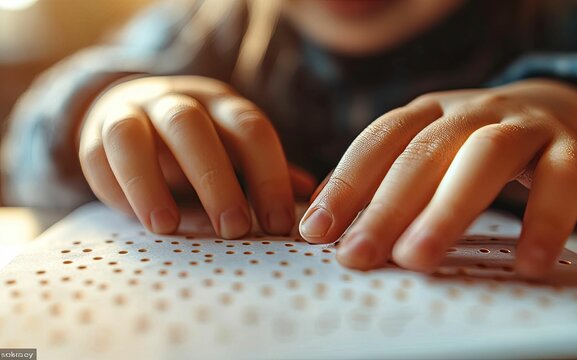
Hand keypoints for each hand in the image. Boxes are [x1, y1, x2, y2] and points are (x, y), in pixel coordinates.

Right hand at [79, 76, 314, 237]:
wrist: (136, 111)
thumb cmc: (199, 144)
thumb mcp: (234, 150)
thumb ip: (265, 172)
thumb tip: (309, 196)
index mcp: (222, 105)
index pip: (251, 131)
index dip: (268, 176)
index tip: (277, 224)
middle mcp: (178, 101)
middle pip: (193, 129)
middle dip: (215, 180)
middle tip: (234, 230)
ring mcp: (133, 113)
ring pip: (133, 136)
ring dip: (150, 183)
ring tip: (169, 228)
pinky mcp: (96, 132)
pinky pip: (98, 156)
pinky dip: (117, 188)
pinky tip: (139, 221)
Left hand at [299, 79, 576, 277]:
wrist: (556, 107)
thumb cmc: (476, 144)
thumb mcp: (430, 149)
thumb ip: (385, 179)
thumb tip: (323, 223)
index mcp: (429, 110)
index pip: (379, 140)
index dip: (346, 183)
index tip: (315, 231)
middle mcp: (471, 109)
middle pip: (423, 152)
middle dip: (385, 207)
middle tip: (357, 256)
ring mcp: (522, 124)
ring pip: (484, 157)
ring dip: (447, 209)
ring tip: (416, 259)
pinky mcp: (570, 147)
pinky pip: (562, 180)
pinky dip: (544, 220)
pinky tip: (526, 263)